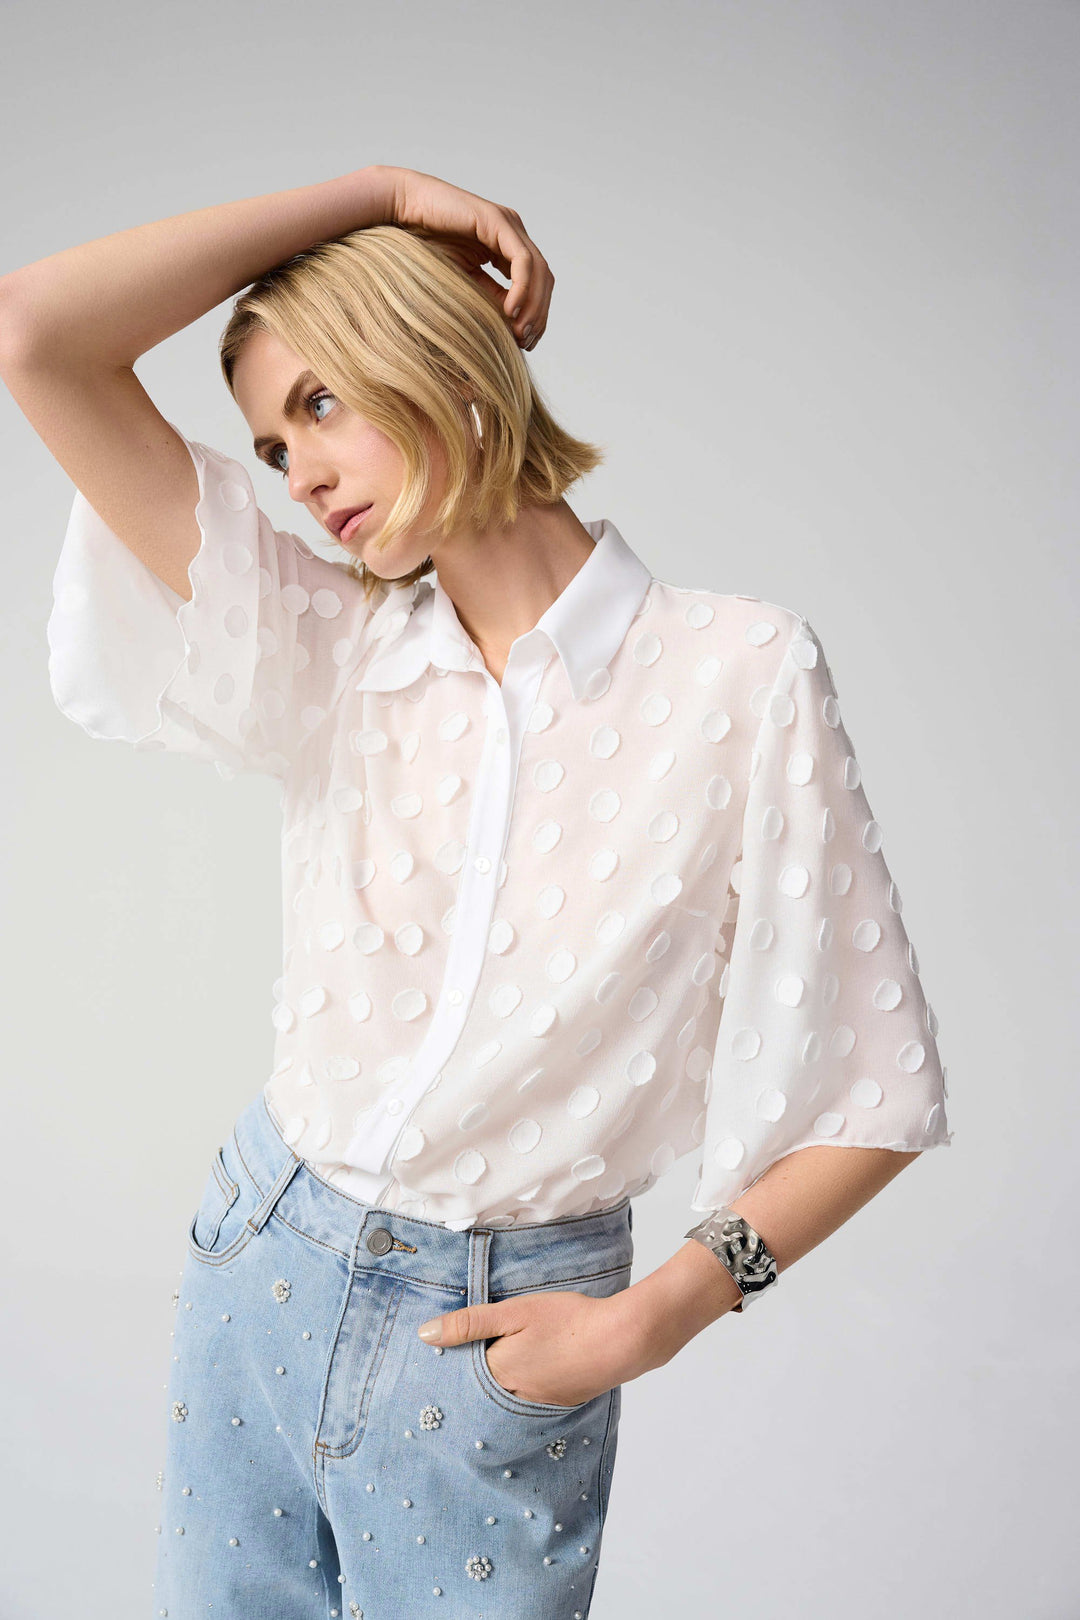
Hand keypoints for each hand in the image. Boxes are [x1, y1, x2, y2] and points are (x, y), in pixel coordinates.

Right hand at [375, 165, 553, 350]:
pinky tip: (511, 311)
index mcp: (507, 248)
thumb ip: (488, 296)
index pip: (536, 285)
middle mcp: (513, 234)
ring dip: (534, 306)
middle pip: (544, 280)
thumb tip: (511, 324)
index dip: (536, 316)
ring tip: (520, 332)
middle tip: (527, 343)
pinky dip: (522, 288)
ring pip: (539, 270)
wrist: (401, 212)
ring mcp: (508, 224)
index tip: (525, 344)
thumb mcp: (463, 280)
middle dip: (539, 315)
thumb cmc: (424, 245)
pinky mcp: (497, 221)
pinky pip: (522, 260)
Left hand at [417, 1290, 638, 1407]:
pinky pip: (527, 1404)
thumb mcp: (514, 1312)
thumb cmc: (567, 1320)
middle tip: (458, 1371)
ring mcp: (537, 1405)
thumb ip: (469, 1323)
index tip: (436, 1362)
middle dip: (469, 1384)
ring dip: (494, 1391)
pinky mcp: (558, 1404)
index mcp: (497, 1374)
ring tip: (491, 1373)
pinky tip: (526, 1377)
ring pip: (503, 1401)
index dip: (449, 1366)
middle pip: (480, 1393)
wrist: (620, 1341)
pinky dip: (520, 1393)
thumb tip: (424, 1335)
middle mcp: (512, 1398)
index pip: (459, 1377)